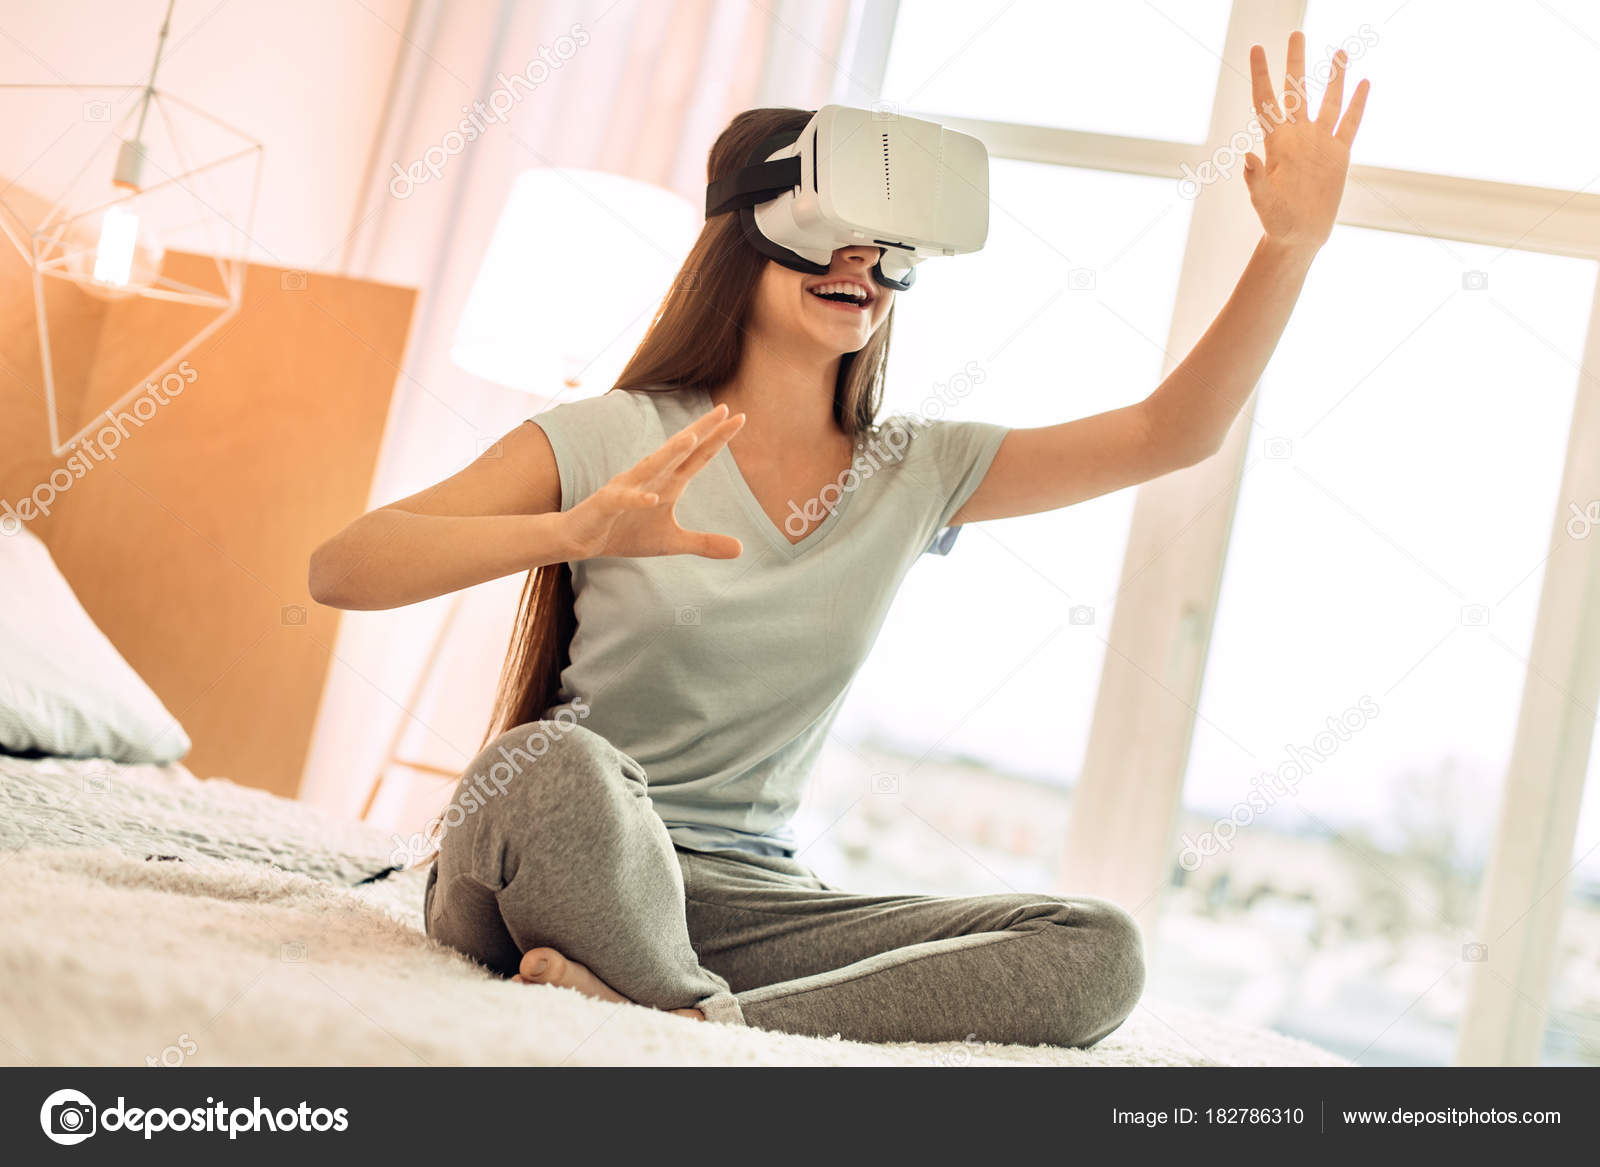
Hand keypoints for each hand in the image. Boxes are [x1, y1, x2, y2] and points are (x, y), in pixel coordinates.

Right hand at [560, 404, 745, 560]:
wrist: (582, 540)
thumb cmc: (626, 533)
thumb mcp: (672, 542)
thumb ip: (704, 543)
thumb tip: (741, 550)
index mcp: (667, 483)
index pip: (697, 457)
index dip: (718, 438)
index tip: (741, 417)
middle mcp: (649, 478)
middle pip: (679, 451)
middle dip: (701, 430)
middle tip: (724, 410)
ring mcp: (626, 488)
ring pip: (651, 467)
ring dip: (670, 453)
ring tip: (691, 438)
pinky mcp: (607, 505)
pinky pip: (623, 500)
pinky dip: (636, 499)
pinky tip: (652, 499)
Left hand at [1243, 31, 1370, 254]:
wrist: (1299, 237)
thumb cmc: (1276, 223)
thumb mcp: (1264, 203)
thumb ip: (1256, 181)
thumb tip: (1247, 158)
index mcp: (1278, 143)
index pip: (1267, 100)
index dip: (1262, 74)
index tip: (1256, 48)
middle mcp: (1298, 137)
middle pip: (1298, 91)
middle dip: (1296, 63)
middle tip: (1296, 34)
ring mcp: (1320, 144)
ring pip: (1329, 102)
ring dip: (1334, 77)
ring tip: (1340, 51)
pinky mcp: (1339, 155)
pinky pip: (1350, 124)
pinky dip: (1357, 103)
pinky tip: (1364, 82)